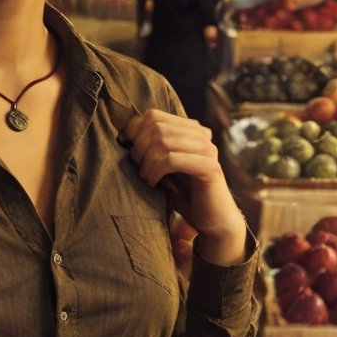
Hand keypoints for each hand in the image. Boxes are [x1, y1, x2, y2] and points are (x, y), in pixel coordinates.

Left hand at [118, 108, 246, 264]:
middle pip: (157, 126)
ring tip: (145, 177)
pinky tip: (154, 183)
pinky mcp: (209, 167)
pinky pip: (172, 159)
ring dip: (147, 161)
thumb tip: (126, 135)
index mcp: (190, 130)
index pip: (154, 115)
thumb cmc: (185, 195)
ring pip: (164, 141)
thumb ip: (151, 150)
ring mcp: (207, 149)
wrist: (212, 221)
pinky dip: (156, 171)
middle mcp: (201, 135)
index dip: (134, 129)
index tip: (124, 145)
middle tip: (137, 166)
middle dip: (139, 147)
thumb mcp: (163, 168)